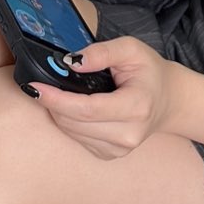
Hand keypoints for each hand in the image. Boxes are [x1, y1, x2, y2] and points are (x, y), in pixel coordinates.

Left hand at [34, 37, 177, 159]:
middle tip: (43, 83)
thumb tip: (71, 62)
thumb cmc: (149, 72)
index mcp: (136, 107)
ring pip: (72, 133)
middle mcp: (129, 134)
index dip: (56, 99)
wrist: (168, 99)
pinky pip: (77, 139)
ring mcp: (120, 149)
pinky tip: (75, 108)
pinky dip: (69, 122)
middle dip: (52, 103)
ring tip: (60, 93)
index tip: (35, 87)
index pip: (87, 109)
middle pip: (74, 122)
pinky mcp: (110, 154)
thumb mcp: (131, 49)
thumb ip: (101, 52)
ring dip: (58, 113)